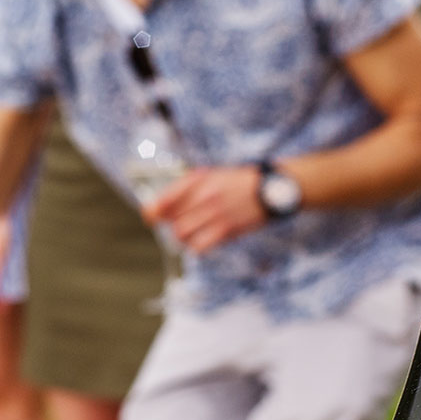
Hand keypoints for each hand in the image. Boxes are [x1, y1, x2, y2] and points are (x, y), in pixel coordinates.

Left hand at [146, 165, 266, 252]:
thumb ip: (190, 186)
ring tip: (190, 233)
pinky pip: (199, 246)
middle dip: (171, 225)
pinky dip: (197, 246)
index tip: (150, 216)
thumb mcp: (213, 174)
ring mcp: (215, 215)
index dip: (152, 211)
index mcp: (198, 180)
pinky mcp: (226, 230)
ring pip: (182, 235)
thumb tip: (166, 202)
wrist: (270, 189)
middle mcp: (204, 197)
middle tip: (179, 224)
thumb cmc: (239, 181)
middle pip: (172, 221)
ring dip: (182, 237)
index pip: (165, 200)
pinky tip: (202, 240)